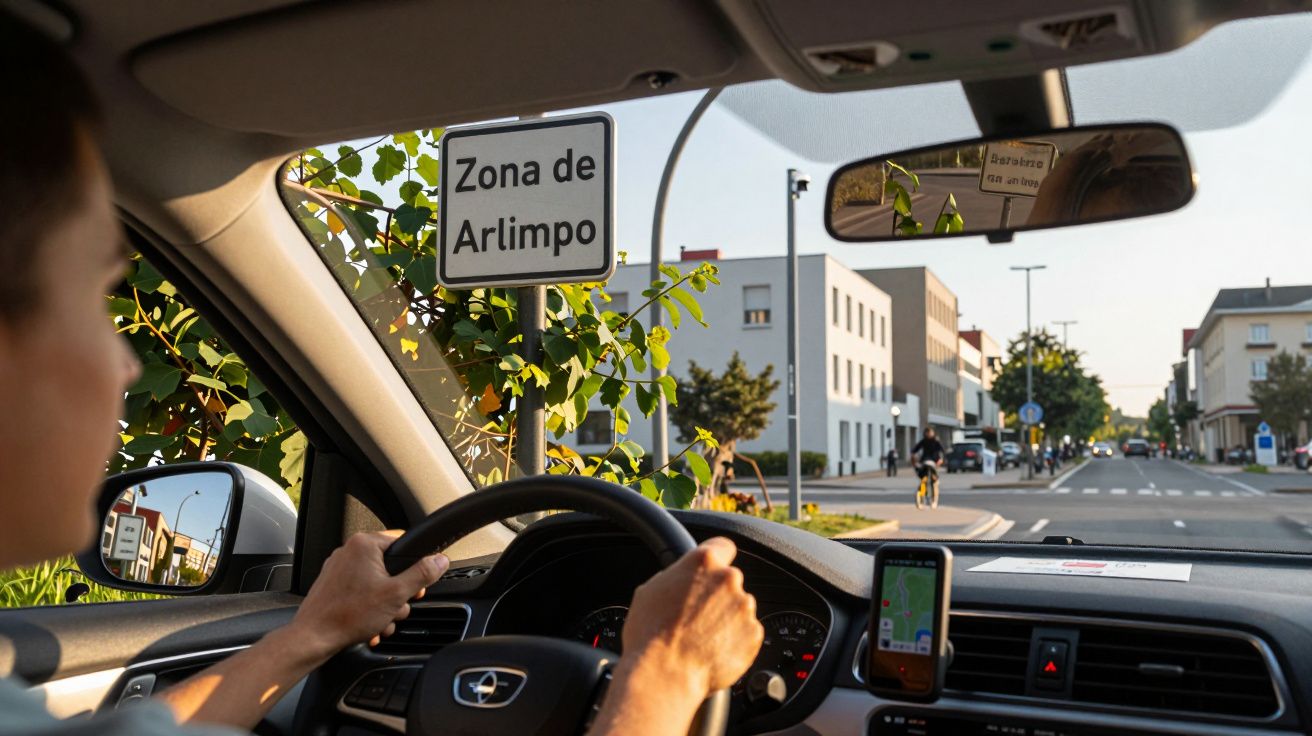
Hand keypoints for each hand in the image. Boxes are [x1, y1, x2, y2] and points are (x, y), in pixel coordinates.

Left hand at [287, 531, 448, 658]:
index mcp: (365, 545)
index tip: (417, 584)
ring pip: (377, 583)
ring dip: (385, 606)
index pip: (403, 543)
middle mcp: (349, 551)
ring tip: (381, 622)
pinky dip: (369, 609)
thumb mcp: (396, 594)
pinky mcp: (332, 585)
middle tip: (397, 607)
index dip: (416, 565)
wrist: (314, 638)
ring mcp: (338, 569)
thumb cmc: (348, 615)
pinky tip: (370, 626)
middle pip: (391, 566)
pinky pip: (361, 593)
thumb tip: (439, 560)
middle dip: (398, 593)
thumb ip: (422, 574)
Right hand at [621, 537, 762, 693]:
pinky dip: (734, 640)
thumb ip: (675, 577)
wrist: (665, 674)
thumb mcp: (650, 590)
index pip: (722, 546)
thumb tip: (679, 580)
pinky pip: (746, 633)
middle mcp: (729, 579)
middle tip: (696, 615)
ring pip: (738, 607)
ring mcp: (744, 607)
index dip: (717, 558)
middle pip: (729, 581)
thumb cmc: (650, 634)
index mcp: (703, 561)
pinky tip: (712, 650)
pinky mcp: (753, 634)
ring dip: (726, 618)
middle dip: (717, 595)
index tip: (713, 568)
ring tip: (701, 638)